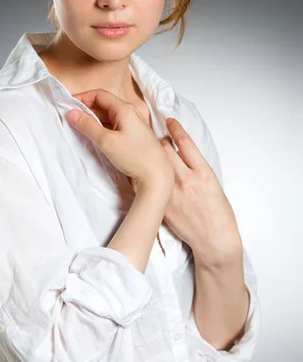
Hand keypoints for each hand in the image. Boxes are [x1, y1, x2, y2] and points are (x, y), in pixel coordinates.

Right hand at [66, 89, 174, 198]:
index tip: (68, 105)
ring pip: (109, 116)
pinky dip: (102, 127)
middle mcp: (131, 113)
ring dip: (94, 119)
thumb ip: (88, 126)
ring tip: (79, 127)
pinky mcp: (134, 135)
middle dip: (87, 108)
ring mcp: (133, 124)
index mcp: (125, 109)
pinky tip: (94, 135)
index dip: (82, 97)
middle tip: (71, 117)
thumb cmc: (135, 157)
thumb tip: (71, 113)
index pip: (99, 95)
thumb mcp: (106, 141)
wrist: (157, 175)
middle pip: (104, 104)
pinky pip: (114, 125)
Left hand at [159, 117, 241, 264]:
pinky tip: (143, 172)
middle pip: (164, 150)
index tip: (169, 121)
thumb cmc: (218, 213)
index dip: (175, 129)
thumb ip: (198, 168)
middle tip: (157, 139)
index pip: (186, 143)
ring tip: (149, 154)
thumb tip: (184, 156)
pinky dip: (145, 174)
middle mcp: (187, 180)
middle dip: (159, 141)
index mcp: (203, 173)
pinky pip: (147, 184)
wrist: (214, 239)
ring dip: (151, 156)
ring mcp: (172, 193)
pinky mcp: (163, 205)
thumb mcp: (214, 184)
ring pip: (154, 164)